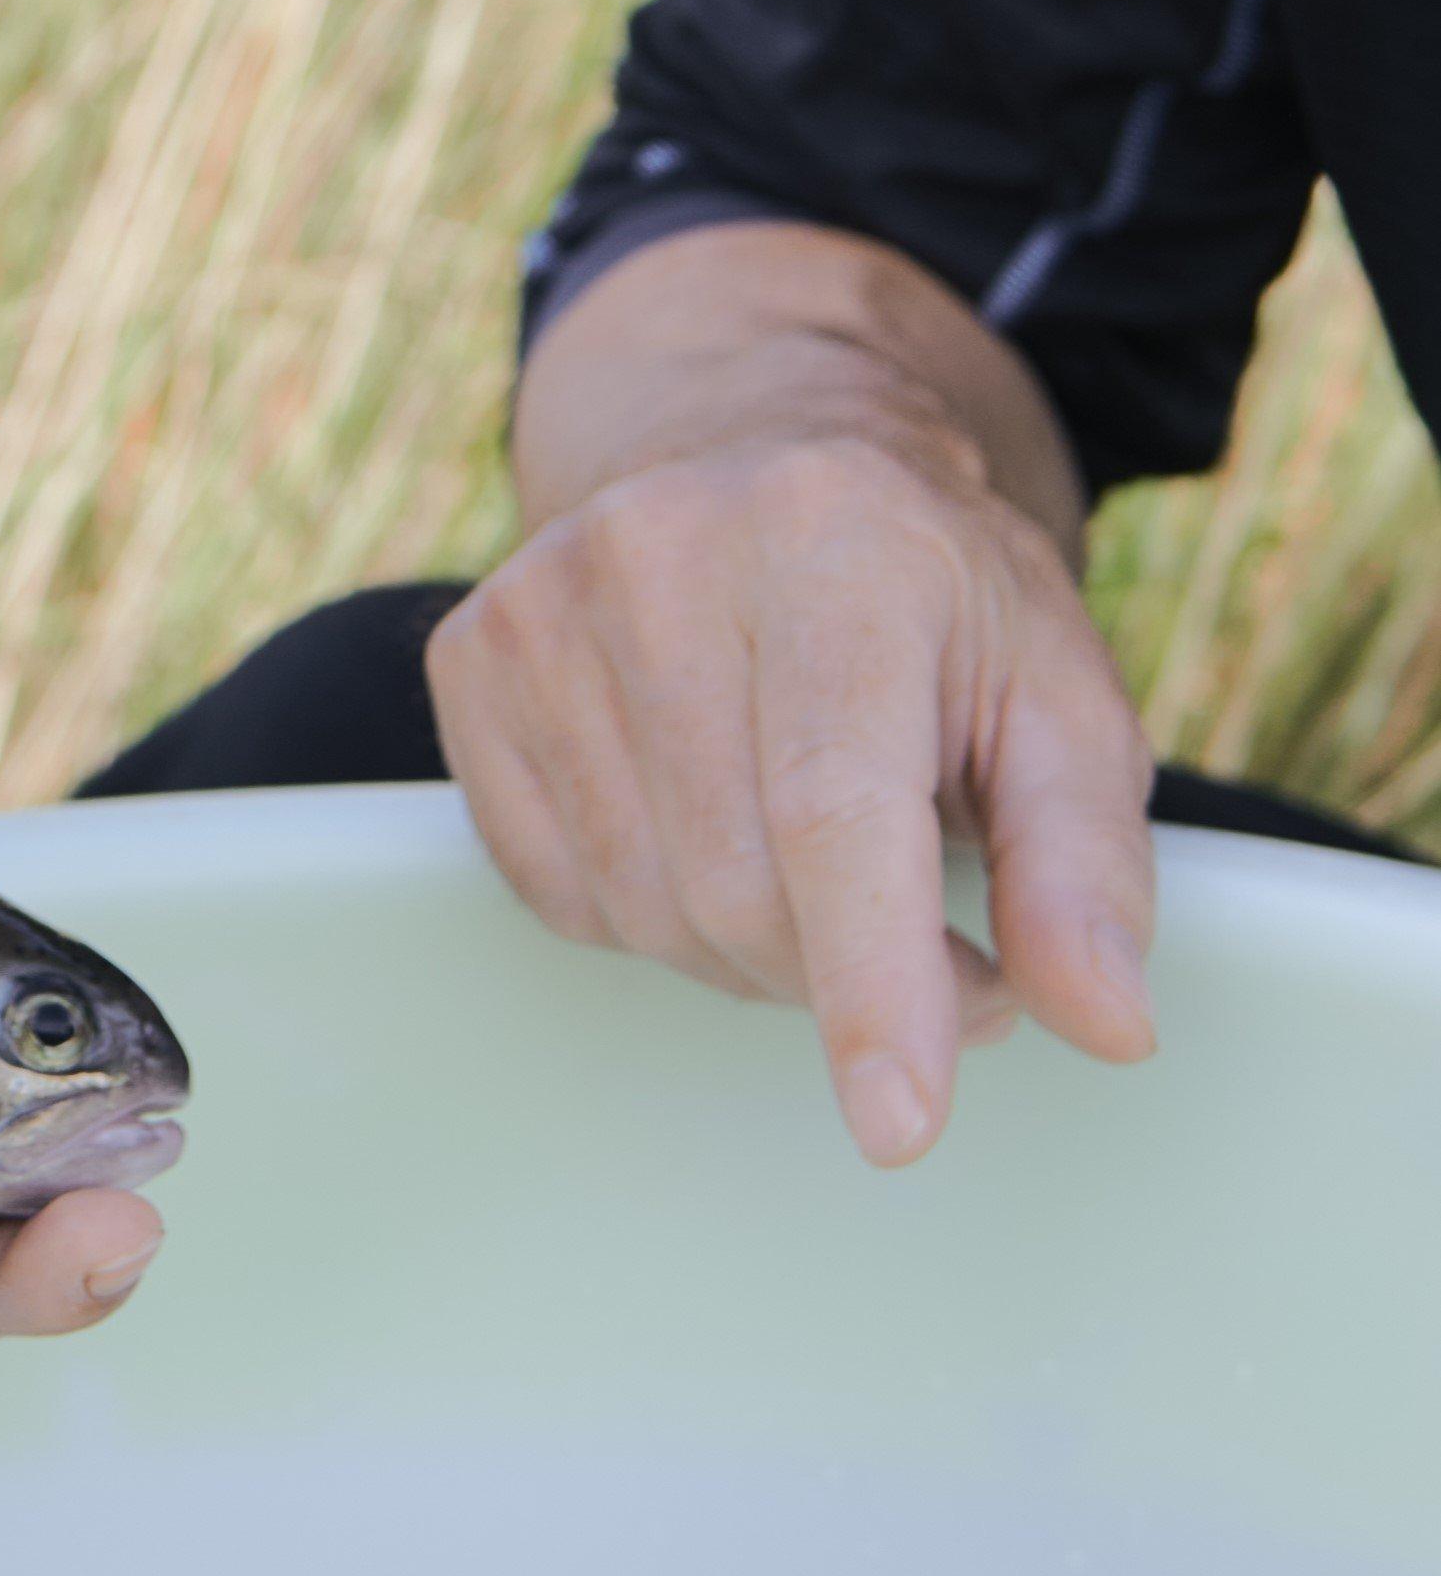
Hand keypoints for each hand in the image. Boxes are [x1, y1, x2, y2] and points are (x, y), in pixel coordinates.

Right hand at [426, 428, 1159, 1165]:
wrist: (755, 451)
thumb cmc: (928, 600)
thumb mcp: (1058, 700)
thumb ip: (1084, 866)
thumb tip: (1106, 1024)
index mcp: (838, 545)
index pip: (834, 807)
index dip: (870, 981)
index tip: (900, 1125)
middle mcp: (663, 556)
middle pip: (735, 886)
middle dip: (843, 974)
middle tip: (935, 954)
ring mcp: (541, 609)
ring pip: (643, 909)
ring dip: (751, 952)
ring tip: (821, 877)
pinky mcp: (469, 665)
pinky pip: (556, 891)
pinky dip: (649, 913)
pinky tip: (709, 833)